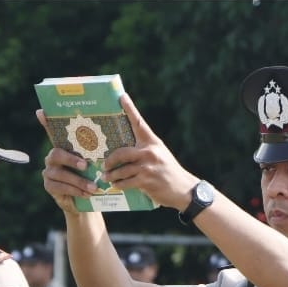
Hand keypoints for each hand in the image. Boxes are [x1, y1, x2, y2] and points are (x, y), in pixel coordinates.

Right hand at [36, 119, 96, 214]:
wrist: (88, 200)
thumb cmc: (94, 177)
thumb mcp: (98, 163)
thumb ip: (98, 150)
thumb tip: (109, 130)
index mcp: (64, 147)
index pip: (53, 132)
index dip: (45, 123)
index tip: (41, 112)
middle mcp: (53, 157)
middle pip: (56, 153)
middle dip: (71, 159)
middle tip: (86, 165)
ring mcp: (49, 171)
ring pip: (60, 173)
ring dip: (78, 180)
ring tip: (93, 187)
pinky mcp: (49, 186)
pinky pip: (59, 187)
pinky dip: (74, 190)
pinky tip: (86, 194)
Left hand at [99, 93, 198, 209]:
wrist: (183, 189)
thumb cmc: (168, 171)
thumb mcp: (160, 155)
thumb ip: (144, 150)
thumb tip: (124, 152)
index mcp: (152, 142)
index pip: (139, 122)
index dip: (130, 109)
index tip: (121, 97)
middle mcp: (149, 152)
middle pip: (121, 152)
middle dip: (110, 160)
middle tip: (104, 165)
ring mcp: (147, 166)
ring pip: (121, 170)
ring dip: (112, 175)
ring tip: (107, 177)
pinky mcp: (146, 180)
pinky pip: (126, 182)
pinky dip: (118, 184)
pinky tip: (115, 185)